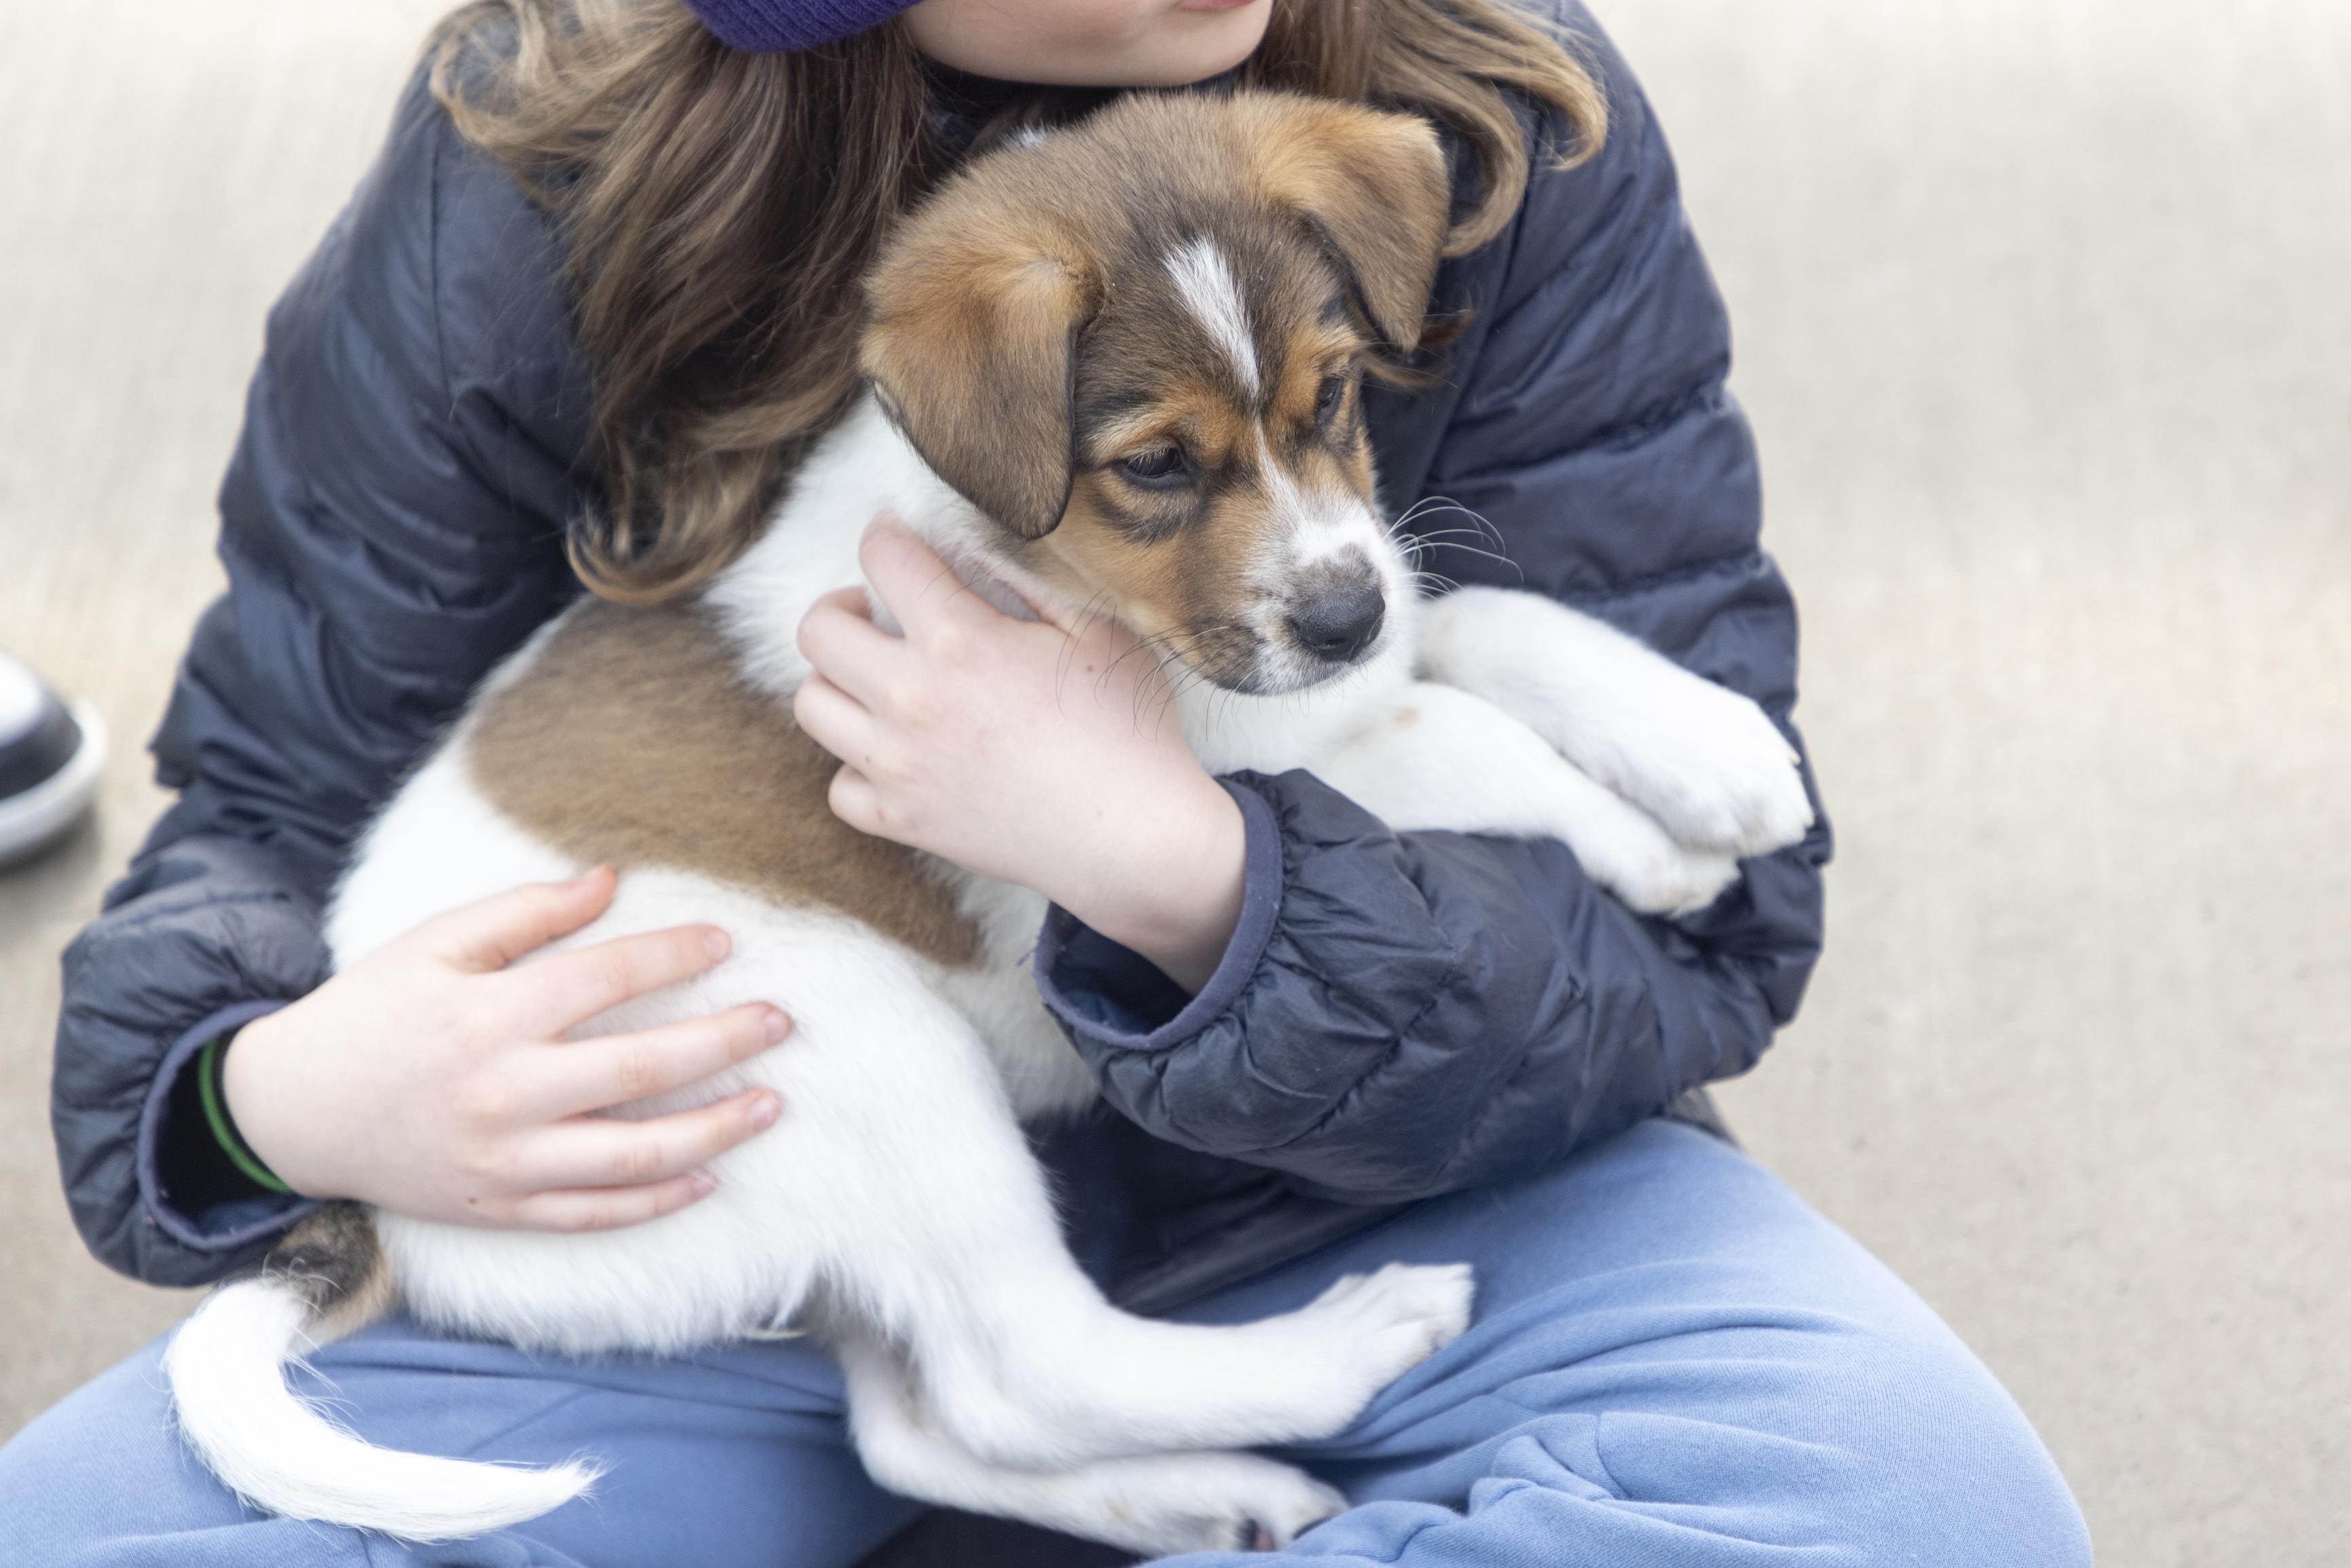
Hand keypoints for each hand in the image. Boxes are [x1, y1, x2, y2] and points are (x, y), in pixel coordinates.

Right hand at [223, 867, 788, 1231]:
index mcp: (489, 1017)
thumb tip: (610, 878)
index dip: (674, 954)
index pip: (606, 978)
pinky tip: (707, 1178)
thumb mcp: (434, 943)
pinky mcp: (499, 1208)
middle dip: (723, 1043)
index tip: (727, 939)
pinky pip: (593, 1214)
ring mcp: (504, 1161)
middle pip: (641, 1069)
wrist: (293, 1110)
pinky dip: (655, 1201)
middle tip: (782, 1021)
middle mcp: (504, 1094)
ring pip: (633, 1156)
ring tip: (771, 1103)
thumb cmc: (373, 1012)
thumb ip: (525, 912)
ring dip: (714, 1131)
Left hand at [793, 520, 1246, 990]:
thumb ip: (1025, 581)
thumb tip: (967, 553)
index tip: (898, 542)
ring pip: (811, 706)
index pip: (882, 556)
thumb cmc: (1127, 728)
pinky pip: (839, 786)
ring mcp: (899, 765)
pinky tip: (898, 755)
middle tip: (880, 615)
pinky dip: (858, 768)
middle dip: (843, 606)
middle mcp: (911, 699)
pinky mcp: (902, 821)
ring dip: (838, 683)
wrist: (1133, 837)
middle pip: (816, 630)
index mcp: (960, 639)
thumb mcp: (1096, 630)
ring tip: (881, 682)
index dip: (886, 534)